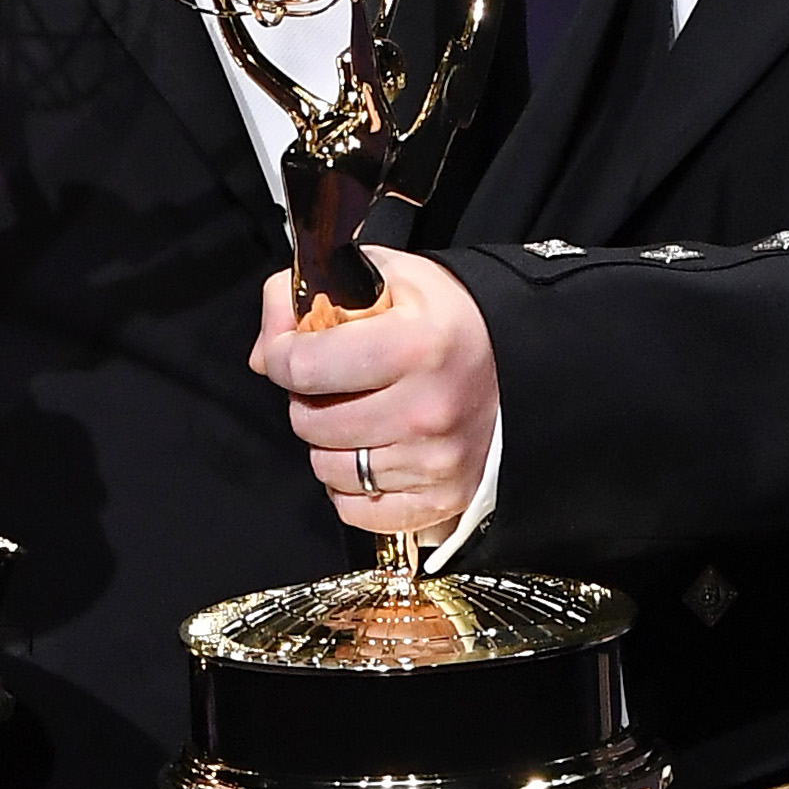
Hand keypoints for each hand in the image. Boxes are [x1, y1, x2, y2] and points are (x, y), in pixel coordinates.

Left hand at [250, 247, 499, 542]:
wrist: (523, 366)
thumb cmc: (445, 320)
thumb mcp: (385, 279)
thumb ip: (310, 297)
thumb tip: (265, 355)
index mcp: (415, 345)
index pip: (303, 366)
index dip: (283, 354)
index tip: (293, 349)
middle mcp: (426, 409)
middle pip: (309, 423)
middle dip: (309, 401)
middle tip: (339, 384)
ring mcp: (435, 461)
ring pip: (327, 469)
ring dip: (330, 445)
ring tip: (360, 416)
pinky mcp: (440, 499)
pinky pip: (355, 509)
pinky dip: (352, 487)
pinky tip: (373, 453)